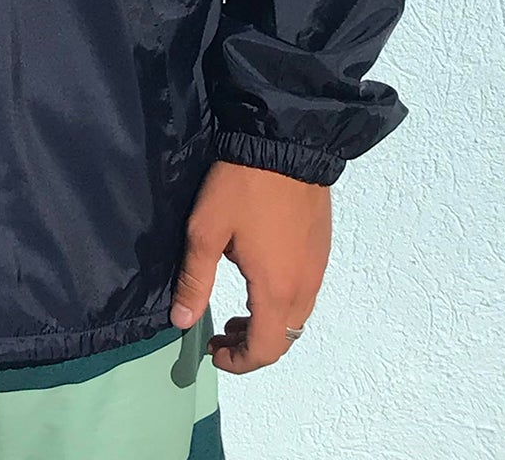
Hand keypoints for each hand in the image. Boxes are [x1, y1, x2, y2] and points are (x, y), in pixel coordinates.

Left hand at [169, 159, 330, 373]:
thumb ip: (195, 280)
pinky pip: (304, 291)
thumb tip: (183, 322)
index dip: (239, 362)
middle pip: (284, 338)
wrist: (284, 142)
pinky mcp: (321, 247)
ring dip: (267, 323)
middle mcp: (304, 286)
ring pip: (296, 316)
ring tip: (235, 311)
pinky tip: (257, 278)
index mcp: (276, 289)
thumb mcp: (205, 232)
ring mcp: (317, 266)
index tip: (213, 353)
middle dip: (251, 345)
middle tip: (220, 334)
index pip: (264, 349)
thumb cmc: (241, 188)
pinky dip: (280, 301)